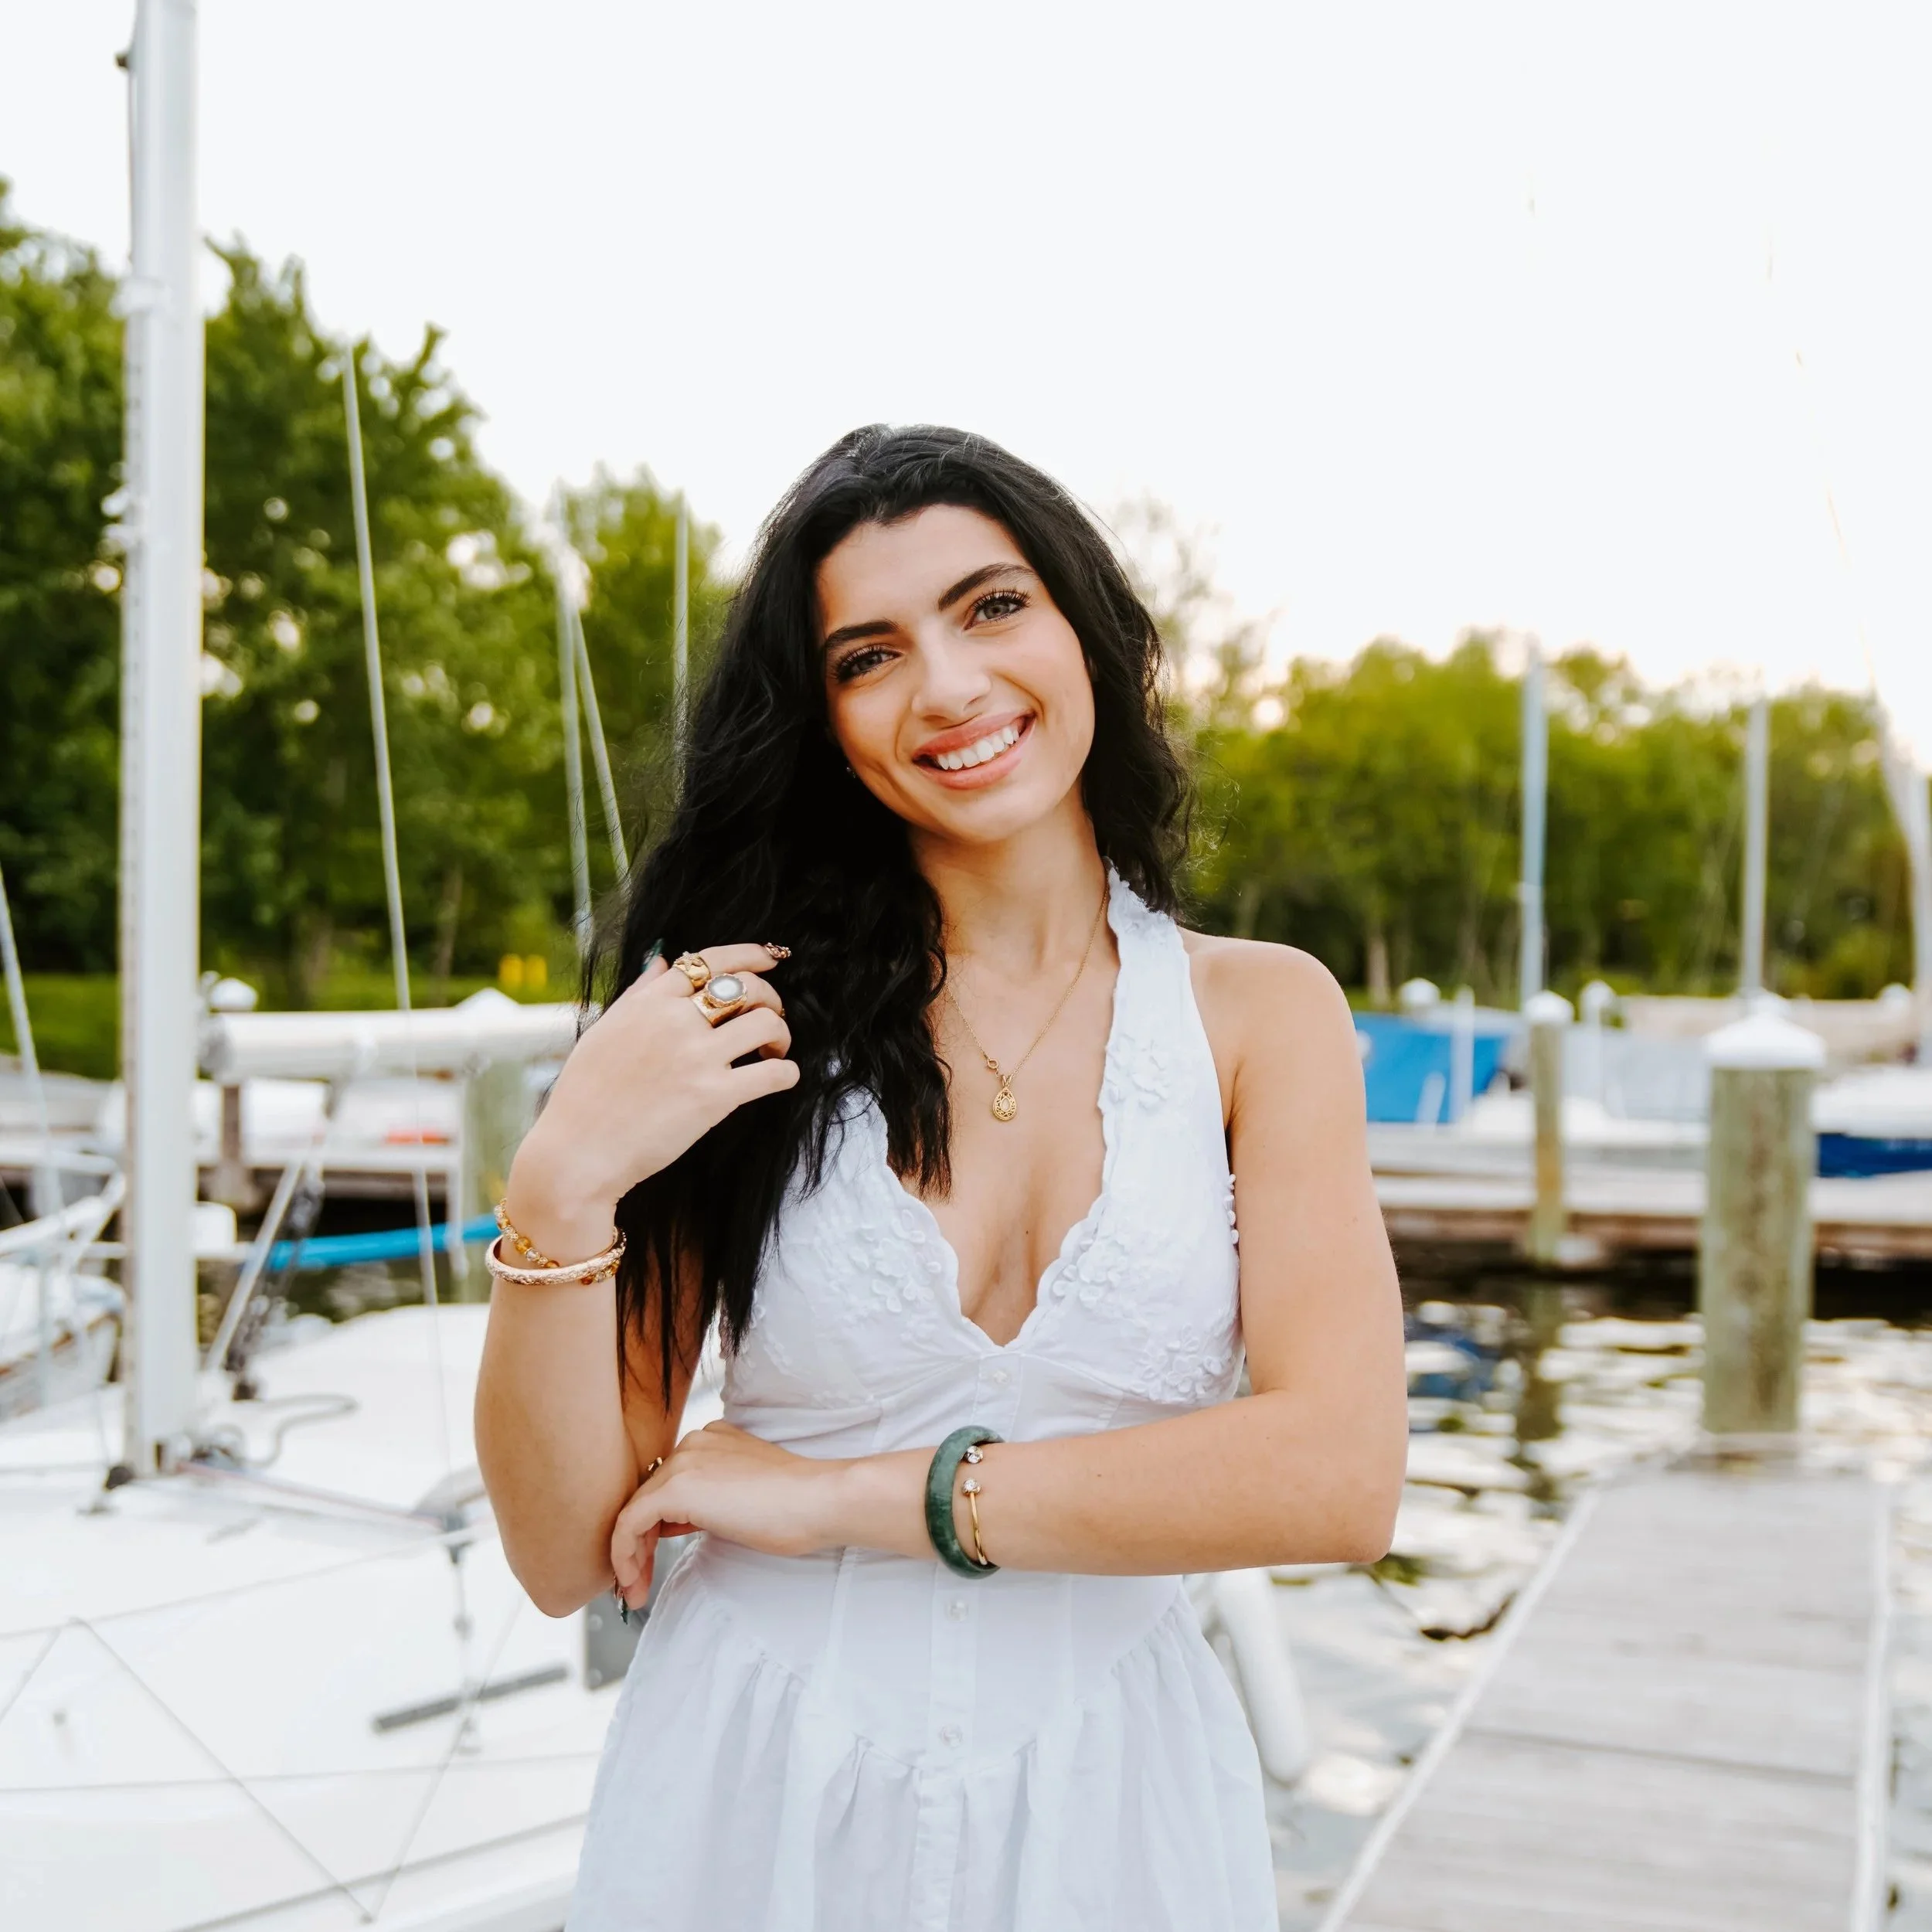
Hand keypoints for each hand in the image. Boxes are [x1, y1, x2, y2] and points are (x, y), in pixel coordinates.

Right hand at [505, 944, 797, 1258]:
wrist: (578, 1152)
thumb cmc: (584, 1096)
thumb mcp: (603, 1032)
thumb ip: (637, 994)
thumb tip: (662, 961)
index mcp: (649, 1003)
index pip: (709, 960)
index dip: (748, 955)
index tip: (770, 959)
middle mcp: (675, 1021)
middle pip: (746, 987)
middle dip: (770, 998)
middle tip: (771, 1017)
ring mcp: (697, 1057)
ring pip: (766, 1023)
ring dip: (781, 1034)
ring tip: (774, 1050)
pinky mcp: (714, 1096)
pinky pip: (772, 1073)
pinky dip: (786, 1072)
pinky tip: (782, 1077)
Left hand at [610, 1421, 841, 1607]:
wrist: (816, 1501)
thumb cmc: (794, 1508)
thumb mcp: (742, 1498)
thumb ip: (709, 1500)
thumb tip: (679, 1523)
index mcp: (710, 1440)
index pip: (666, 1486)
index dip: (651, 1529)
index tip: (649, 1562)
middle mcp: (692, 1443)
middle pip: (647, 1498)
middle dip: (637, 1545)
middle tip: (636, 1582)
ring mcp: (684, 1461)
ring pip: (635, 1511)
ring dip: (629, 1556)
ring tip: (633, 1591)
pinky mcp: (677, 1487)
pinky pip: (630, 1523)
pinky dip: (624, 1555)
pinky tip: (632, 1581)